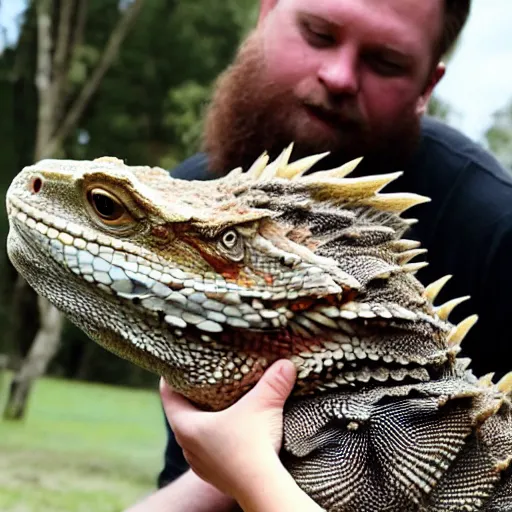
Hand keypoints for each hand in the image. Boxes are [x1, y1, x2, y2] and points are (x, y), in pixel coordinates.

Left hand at [160, 360, 296, 499]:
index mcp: (186, 427)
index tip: (179, 365)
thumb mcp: (263, 405)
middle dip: (192, 396)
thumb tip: (286, 363)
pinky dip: (216, 437)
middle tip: (204, 378)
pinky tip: (231, 431)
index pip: (168, 395)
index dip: (172, 377)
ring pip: (195, 434)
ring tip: (218, 403)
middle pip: (181, 414)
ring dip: (204, 419)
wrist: (263, 489)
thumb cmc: (254, 445)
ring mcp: (200, 463)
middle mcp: (187, 446)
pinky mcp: (215, 475)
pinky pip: (208, 450)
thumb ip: (273, 382)